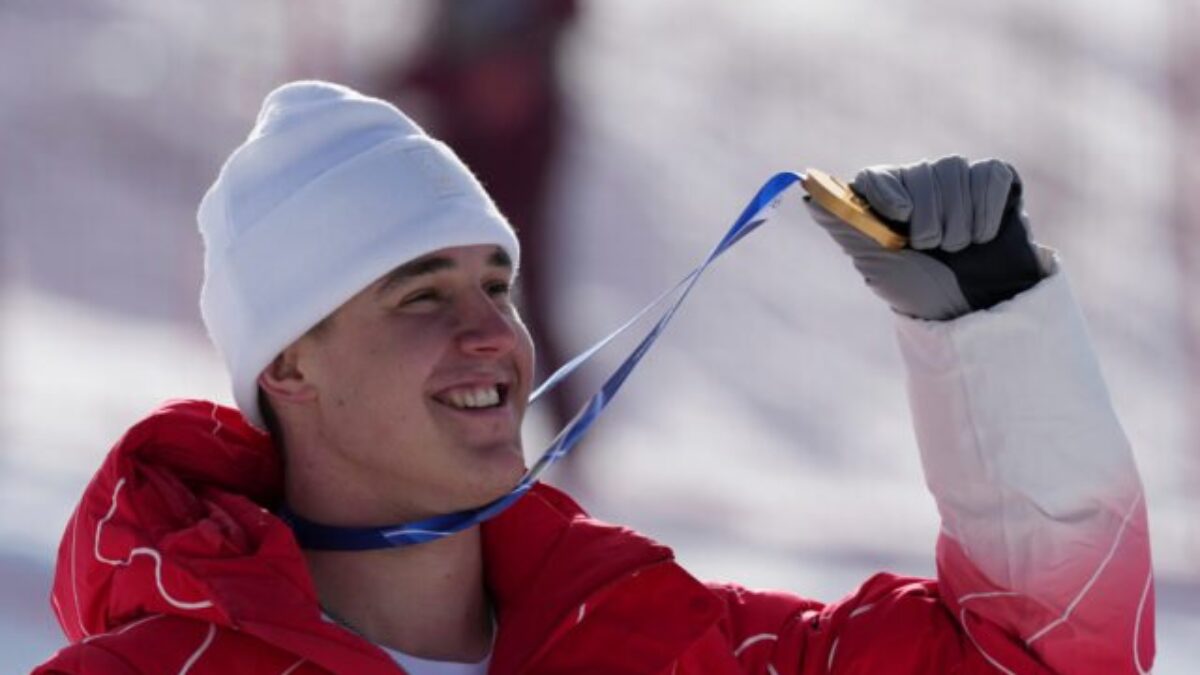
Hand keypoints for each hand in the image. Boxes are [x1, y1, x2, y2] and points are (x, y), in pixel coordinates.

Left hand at [805, 156, 1044, 319]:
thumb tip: (810, 196)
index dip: (889, 194)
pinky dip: (986, 211)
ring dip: (959, 220)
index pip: (877, 176)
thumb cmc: (922, 289)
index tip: (902, 219)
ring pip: (956, 170)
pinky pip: (989, 177)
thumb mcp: (879, 264)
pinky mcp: (994, 181)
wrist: (977, 309)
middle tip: (934, 248)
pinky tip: (983, 235)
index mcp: (887, 200)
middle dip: (930, 219)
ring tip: (960, 248)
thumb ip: (847, 227)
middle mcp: (920, 183)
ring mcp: (958, 180)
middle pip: (922, 172)